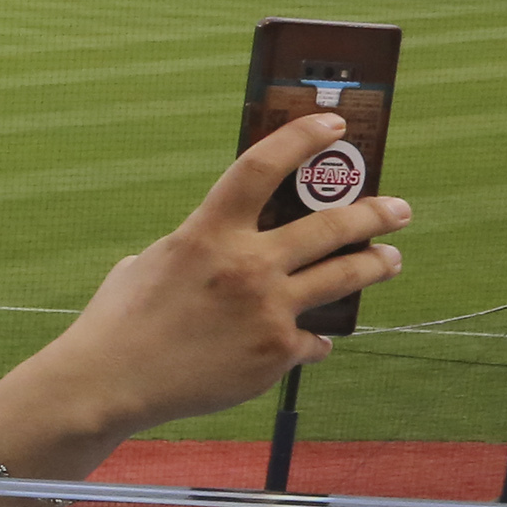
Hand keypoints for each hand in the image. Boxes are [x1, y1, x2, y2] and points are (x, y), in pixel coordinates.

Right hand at [32, 116, 411, 438]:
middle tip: (395, 210)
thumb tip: (224, 245)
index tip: (334, 124)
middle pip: (330, 225)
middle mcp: (247, 266)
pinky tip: (313, 342)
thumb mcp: (152, 262)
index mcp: (208, 233)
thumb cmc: (119, 321)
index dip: (302, 138)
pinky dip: (312, 340)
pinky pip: (312, 340)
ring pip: (343, 276)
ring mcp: (267, 311)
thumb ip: (197, 247)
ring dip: (374, 265)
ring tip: (389, 261)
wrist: (110, 382)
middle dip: (373, 213)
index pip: (263, 167)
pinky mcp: (275, 353)